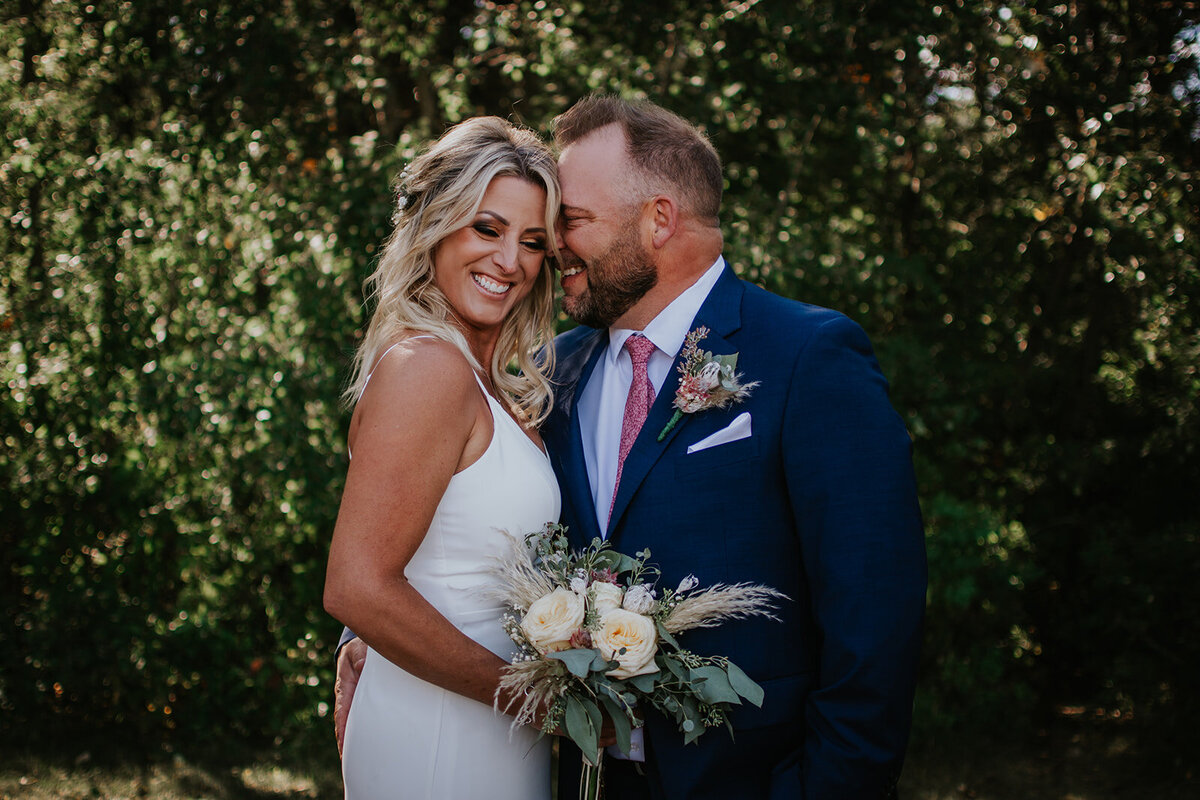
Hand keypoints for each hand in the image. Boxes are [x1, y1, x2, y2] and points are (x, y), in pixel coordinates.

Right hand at [334, 638, 367, 755]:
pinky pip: (366, 717)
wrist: (362, 646)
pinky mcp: (366, 700)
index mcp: (345, 687)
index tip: (342, 743)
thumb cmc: (360, 648)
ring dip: (356, 739)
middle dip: (346, 742)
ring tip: (360, 760)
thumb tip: (362, 667)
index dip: (342, 728)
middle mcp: (350, 697)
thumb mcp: (359, 649)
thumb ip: (361, 657)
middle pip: (346, 723)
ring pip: (356, 722)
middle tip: (348, 760)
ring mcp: (357, 700)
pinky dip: (368, 730)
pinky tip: (375, 743)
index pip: (342, 711)